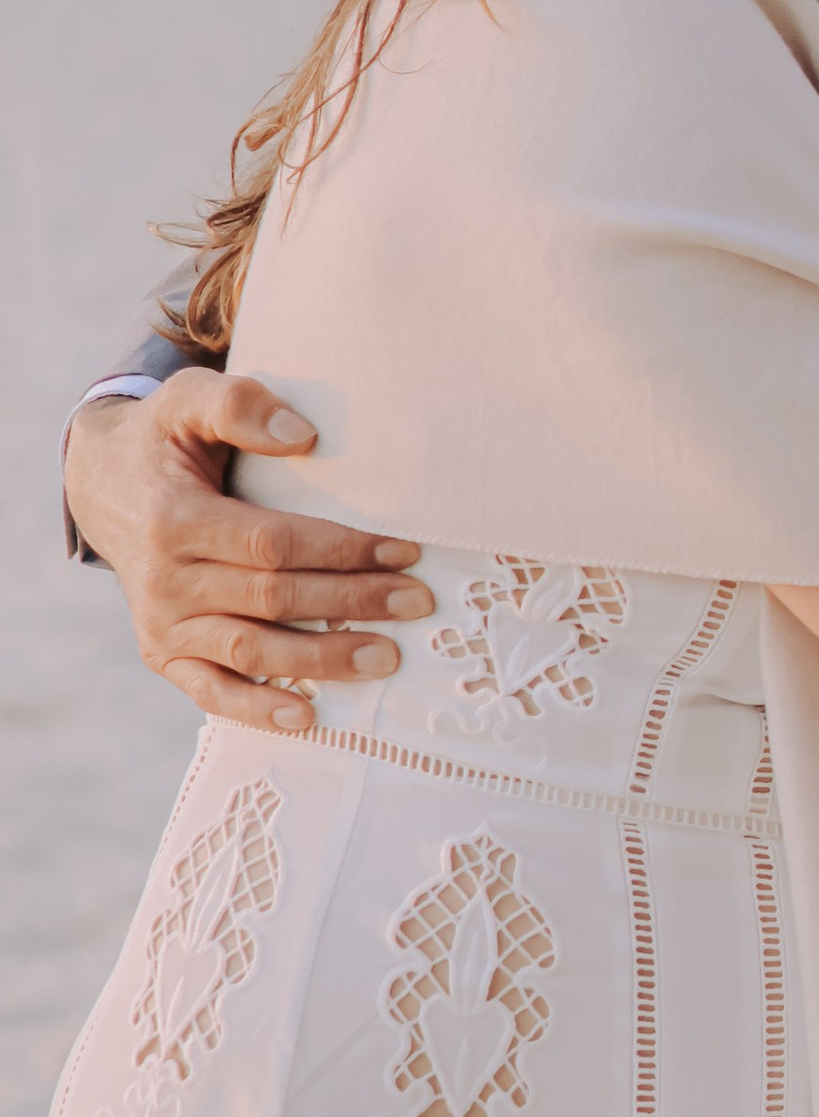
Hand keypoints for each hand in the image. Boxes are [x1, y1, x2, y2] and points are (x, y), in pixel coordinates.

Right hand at [65, 376, 434, 735]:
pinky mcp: (162, 652)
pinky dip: (257, 708)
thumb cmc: (164, 439)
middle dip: (352, 603)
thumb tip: (302, 436)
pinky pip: (210, 690)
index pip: (273, 544)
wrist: (103, 485)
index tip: (404, 551)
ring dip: (322, 661)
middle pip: (273, 600)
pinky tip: (308, 716)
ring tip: (387, 656)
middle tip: (418, 602)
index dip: (341, 550)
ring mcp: (162, 624)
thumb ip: (240, 404)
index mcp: (175, 520)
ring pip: (251, 651)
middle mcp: (164, 580)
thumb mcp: (189, 400)